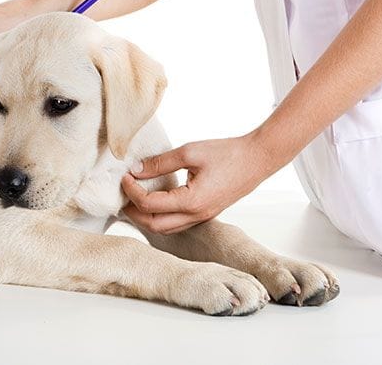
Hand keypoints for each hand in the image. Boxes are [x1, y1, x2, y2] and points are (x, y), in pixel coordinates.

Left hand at [120, 134, 278, 234]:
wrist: (258, 158)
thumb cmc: (228, 153)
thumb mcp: (189, 152)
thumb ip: (160, 163)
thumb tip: (136, 170)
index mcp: (191, 201)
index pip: (149, 204)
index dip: (132, 191)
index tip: (125, 177)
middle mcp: (196, 215)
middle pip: (154, 225)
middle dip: (134, 212)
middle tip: (123, 195)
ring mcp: (202, 217)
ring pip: (165, 229)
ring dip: (146, 218)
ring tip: (134, 201)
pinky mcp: (206, 213)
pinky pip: (177, 224)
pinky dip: (160, 217)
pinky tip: (154, 202)